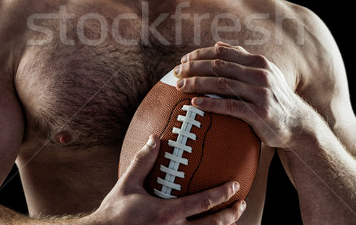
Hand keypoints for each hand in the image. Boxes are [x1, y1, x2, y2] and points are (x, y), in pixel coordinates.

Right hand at [88, 135, 245, 223]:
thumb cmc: (114, 213)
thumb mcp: (127, 185)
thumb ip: (143, 161)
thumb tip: (154, 138)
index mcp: (167, 214)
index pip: (202, 203)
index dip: (222, 195)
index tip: (235, 186)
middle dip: (231, 215)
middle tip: (241, 203)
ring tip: (233, 218)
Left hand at [174, 42, 312, 148]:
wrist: (298, 124)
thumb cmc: (274, 98)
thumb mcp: (264, 74)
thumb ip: (242, 59)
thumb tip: (218, 45)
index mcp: (258, 62)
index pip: (222, 52)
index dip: (200, 54)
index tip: (183, 60)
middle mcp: (260, 74)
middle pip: (218, 66)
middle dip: (194, 67)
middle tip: (176, 73)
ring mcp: (261, 93)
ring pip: (221, 84)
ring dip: (197, 83)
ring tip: (180, 87)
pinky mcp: (259, 113)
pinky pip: (229, 106)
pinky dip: (210, 103)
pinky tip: (195, 103)